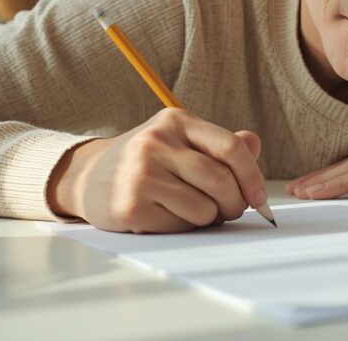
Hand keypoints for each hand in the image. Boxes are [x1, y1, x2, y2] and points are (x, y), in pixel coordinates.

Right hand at [47, 107, 266, 232]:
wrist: (88, 178)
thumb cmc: (146, 162)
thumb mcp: (180, 142)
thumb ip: (219, 144)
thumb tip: (254, 143)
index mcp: (175, 121)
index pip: (230, 147)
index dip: (252, 176)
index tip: (259, 198)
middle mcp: (156, 143)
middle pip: (220, 180)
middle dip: (235, 203)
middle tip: (231, 210)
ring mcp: (141, 174)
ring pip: (205, 208)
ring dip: (210, 218)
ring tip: (195, 211)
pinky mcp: (131, 205)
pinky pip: (181, 225)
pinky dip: (186, 227)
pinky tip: (169, 216)